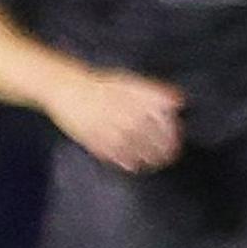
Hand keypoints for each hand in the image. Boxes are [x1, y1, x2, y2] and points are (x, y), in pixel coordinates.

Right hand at [43, 66, 182, 171]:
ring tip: (152, 163)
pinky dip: (128, 164)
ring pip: (140, 155)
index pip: (166, 126)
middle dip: (164, 153)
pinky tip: (132, 164)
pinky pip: (119, 159)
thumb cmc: (99, 86)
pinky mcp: (99, 145)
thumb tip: (179, 102)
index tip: (176, 142)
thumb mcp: (131, 83)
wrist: (67, 90)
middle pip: (156, 144)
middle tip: (167, 157)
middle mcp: (130, 121)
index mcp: (140, 106)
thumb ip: (155, 93)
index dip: (174, 136)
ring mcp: (115, 135)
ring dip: (148, 161)